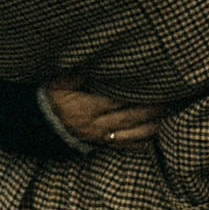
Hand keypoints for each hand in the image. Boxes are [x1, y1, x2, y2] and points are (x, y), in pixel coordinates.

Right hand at [45, 83, 163, 147]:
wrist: (39, 125)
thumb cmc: (51, 99)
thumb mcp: (56, 83)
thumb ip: (73, 74)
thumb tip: (88, 64)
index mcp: (84, 108)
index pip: (115, 102)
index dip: (134, 96)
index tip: (152, 87)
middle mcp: (93, 126)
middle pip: (128, 118)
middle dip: (150, 110)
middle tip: (169, 100)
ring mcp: (98, 137)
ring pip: (130, 135)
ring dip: (150, 127)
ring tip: (167, 116)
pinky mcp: (100, 144)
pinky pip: (124, 146)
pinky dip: (141, 142)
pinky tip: (154, 135)